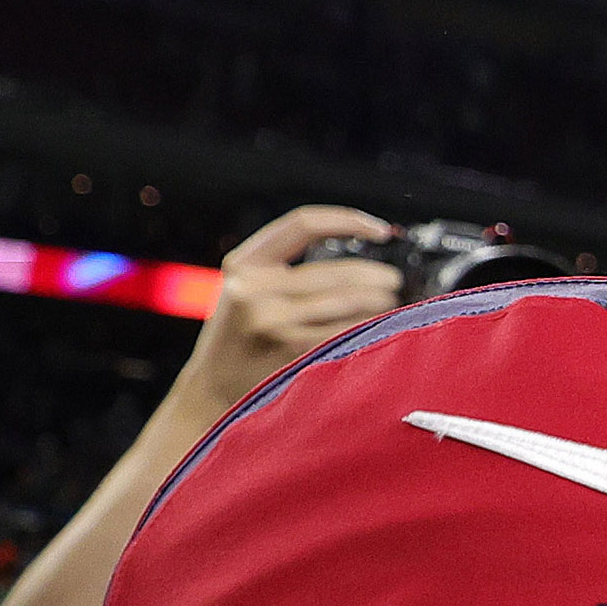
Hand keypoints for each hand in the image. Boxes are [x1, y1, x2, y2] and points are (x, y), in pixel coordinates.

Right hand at [183, 206, 401, 411]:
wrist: (212, 385)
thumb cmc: (241, 334)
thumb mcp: (245, 289)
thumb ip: (282, 267)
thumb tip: (357, 258)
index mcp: (243, 263)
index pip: (303, 224)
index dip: (348, 220)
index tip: (381, 230)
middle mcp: (253, 287)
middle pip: (336, 270)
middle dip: (376, 276)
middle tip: (394, 281)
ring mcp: (271, 318)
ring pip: (347, 300)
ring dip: (380, 302)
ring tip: (389, 303)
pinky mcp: (290, 347)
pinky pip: (346, 330)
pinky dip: (369, 326)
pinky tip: (378, 327)